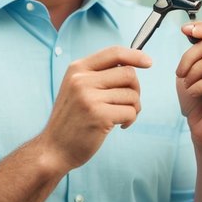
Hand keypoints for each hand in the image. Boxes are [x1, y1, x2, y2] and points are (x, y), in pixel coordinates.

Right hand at [36, 45, 152, 170]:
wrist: (54, 148)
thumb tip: (132, 65)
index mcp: (77, 69)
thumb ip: (98, 75)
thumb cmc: (71, 120)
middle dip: (136, 89)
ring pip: (132, 95)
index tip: (148, 62)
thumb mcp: (77, 89)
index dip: (135, 55)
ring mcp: (89, 97)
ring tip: (121, 117)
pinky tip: (119, 126)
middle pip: (128, 73)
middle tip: (129, 103)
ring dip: (134, 108)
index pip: (114, 53)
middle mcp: (81, 80)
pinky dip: (130, 120)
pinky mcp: (99, 116)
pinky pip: (130, 112)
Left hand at [174, 21, 201, 150]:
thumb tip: (190, 29)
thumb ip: (194, 51)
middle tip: (182, 76)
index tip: (185, 30)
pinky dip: (196, 89)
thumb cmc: (198, 105)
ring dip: (191, 77)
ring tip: (191, 89)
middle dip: (186, 60)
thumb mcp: (191, 72)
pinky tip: (197, 96)